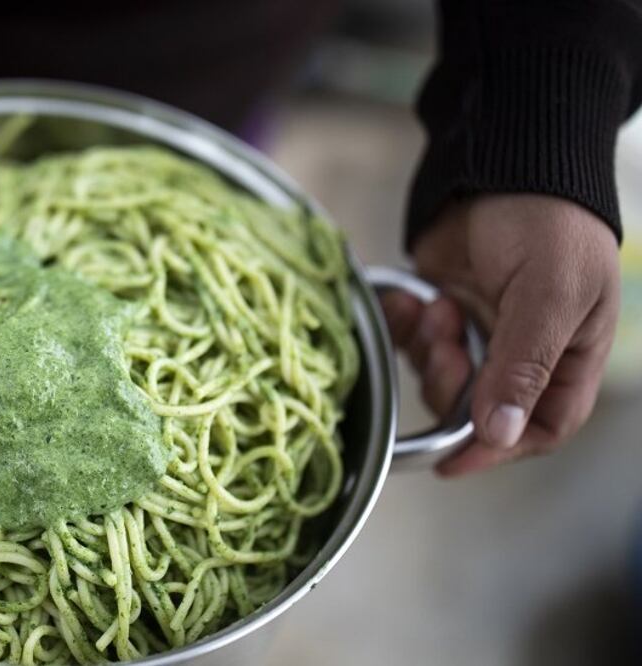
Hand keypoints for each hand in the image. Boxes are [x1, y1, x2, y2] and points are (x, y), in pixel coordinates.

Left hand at [382, 194, 619, 475]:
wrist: (500, 161)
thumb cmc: (547, 223)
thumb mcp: (550, 296)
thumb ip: (522, 367)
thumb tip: (498, 435)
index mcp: (571, 356)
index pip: (540, 427)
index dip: (499, 450)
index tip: (454, 460)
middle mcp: (525, 351)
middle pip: (480, 411)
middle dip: (454, 388)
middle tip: (445, 343)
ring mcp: (479, 330)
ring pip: (441, 379)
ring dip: (430, 353)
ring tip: (438, 308)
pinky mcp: (440, 307)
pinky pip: (413, 342)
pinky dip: (407, 328)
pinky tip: (413, 298)